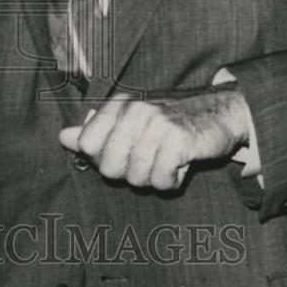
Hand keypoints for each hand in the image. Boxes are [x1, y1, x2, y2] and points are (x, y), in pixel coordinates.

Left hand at [58, 86, 250, 190]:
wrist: (223, 111)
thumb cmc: (173, 120)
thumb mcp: (132, 119)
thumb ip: (96, 130)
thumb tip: (63, 138)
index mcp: (119, 105)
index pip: (87, 145)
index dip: (103, 160)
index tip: (125, 155)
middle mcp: (134, 110)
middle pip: (108, 167)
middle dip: (129, 174)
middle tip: (150, 160)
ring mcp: (156, 124)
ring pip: (136, 178)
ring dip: (154, 178)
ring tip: (167, 161)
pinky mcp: (179, 140)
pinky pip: (162, 180)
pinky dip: (172, 181)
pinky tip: (181, 165)